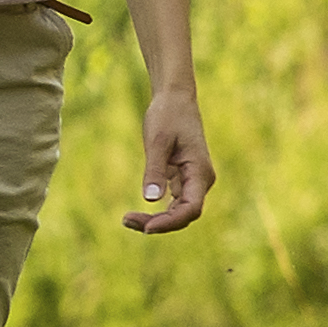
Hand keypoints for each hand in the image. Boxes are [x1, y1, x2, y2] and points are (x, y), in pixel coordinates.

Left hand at [124, 81, 214, 234]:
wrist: (174, 98)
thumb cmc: (167, 115)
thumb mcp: (157, 141)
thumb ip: (155, 170)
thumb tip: (150, 200)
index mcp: (200, 172)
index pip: (191, 209)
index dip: (170, 222)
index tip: (147, 228)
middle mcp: (200, 180)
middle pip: (184, 214)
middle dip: (159, 223)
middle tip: (127, 221)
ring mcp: (193, 180)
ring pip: (178, 211)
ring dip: (156, 219)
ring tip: (127, 219)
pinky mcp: (182, 178)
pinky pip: (173, 202)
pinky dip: (157, 210)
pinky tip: (137, 214)